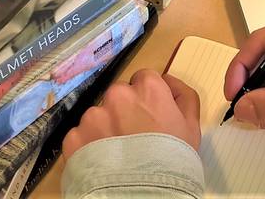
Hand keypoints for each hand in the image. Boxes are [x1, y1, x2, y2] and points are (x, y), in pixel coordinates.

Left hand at [62, 70, 200, 158]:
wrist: (143, 196)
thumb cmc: (172, 161)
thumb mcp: (191, 126)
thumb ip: (183, 95)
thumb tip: (168, 80)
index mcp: (148, 88)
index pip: (143, 78)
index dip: (146, 97)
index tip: (148, 115)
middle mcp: (118, 95)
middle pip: (118, 95)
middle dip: (123, 109)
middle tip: (132, 136)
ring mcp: (92, 116)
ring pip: (98, 115)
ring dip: (104, 127)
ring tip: (115, 153)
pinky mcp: (73, 138)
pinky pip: (80, 135)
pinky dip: (87, 146)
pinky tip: (100, 161)